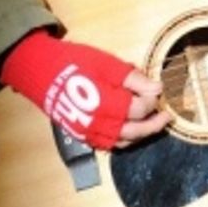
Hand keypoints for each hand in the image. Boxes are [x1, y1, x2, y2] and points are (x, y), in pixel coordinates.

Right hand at [0, 29, 169, 148]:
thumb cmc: (74, 62)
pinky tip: (129, 129)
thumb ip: (133, 78)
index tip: (158, 88)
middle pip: (134, 132)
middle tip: (166, 116)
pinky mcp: (80, 133)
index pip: (139, 109)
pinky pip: (106, 144)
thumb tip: (157, 88)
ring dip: (139, 135)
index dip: (152, 99)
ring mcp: (87, 131)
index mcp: (105, 104)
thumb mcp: (107, 63)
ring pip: (121, 142)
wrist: (40, 71)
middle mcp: (97, 123)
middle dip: (153, 125)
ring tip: (151, 123)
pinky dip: (121, 139)